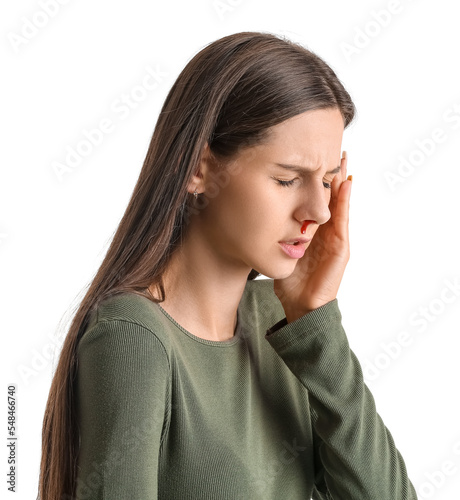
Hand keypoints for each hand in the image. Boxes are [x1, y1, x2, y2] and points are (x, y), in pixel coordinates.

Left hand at [273, 151, 351, 321]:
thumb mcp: (279, 250)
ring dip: (342, 182)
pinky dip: (345, 202)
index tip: (314, 157)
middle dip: (333, 174)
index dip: (317, 180)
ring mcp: (336, 239)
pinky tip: (346, 184)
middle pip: (331, 197)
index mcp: (312, 231)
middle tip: (335, 148)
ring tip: (343, 159)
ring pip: (340, 204)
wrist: (299, 305)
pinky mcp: (341, 249)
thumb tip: (250, 215)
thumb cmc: (289, 280)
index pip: (316, 200)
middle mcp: (326, 232)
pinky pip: (343, 221)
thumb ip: (274, 235)